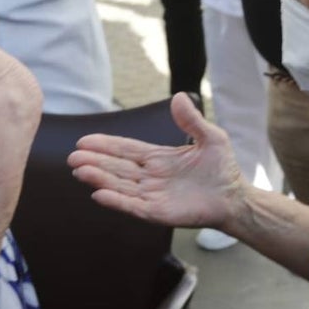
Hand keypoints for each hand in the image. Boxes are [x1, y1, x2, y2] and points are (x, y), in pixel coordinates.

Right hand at [68, 93, 246, 230]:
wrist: (235, 198)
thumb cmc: (223, 169)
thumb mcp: (211, 138)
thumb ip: (192, 120)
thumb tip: (179, 96)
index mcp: (158, 158)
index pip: (126, 149)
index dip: (105, 145)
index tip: (84, 141)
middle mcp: (150, 177)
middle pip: (117, 168)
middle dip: (95, 162)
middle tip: (73, 157)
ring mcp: (153, 195)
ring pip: (120, 185)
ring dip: (100, 178)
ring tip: (81, 171)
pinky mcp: (158, 213)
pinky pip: (133, 206)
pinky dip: (116, 201)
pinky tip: (99, 194)